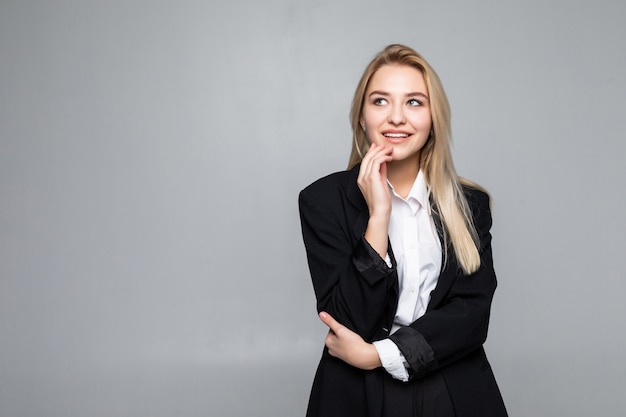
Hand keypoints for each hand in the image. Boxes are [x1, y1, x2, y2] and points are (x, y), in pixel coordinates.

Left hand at [319, 311, 380, 370]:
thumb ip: (330, 321)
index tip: (345, 330)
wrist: (364, 356)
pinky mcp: (346, 356)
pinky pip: (347, 346)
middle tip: (349, 335)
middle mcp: (331, 349)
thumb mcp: (340, 329)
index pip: (332, 329)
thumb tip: (321, 314)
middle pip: (336, 335)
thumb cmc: (353, 345)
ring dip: (347, 339)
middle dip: (343, 333)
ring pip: (342, 341)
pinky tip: (354, 344)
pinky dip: (350, 345)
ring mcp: (338, 354)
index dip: (340, 327)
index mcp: (327, 342)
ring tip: (352, 340)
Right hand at [358, 143, 391, 257]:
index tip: (377, 147)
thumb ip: (381, 172)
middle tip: (384, 146)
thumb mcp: (381, 183)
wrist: (380, 211)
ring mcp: (365, 177)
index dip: (371, 153)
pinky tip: (389, 157)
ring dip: (381, 152)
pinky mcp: (372, 178)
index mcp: (362, 179)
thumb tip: (384, 163)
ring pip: (372, 158)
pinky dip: (383, 157)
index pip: (365, 162)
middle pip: (367, 158)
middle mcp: (361, 177)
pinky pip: (377, 162)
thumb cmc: (381, 201)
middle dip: (376, 150)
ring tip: (389, 150)